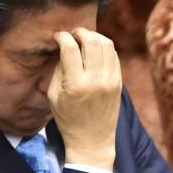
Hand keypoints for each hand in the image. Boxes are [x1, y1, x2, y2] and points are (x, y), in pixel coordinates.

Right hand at [49, 28, 121, 171]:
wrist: (92, 140)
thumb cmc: (68, 119)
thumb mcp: (54, 96)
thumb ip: (59, 70)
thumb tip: (64, 48)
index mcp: (75, 85)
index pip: (70, 48)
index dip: (62, 37)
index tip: (57, 36)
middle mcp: (95, 80)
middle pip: (91, 41)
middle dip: (80, 32)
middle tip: (72, 34)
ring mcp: (110, 80)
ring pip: (106, 44)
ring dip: (94, 36)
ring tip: (84, 39)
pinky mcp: (119, 82)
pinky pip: (114, 55)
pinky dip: (104, 47)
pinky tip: (95, 50)